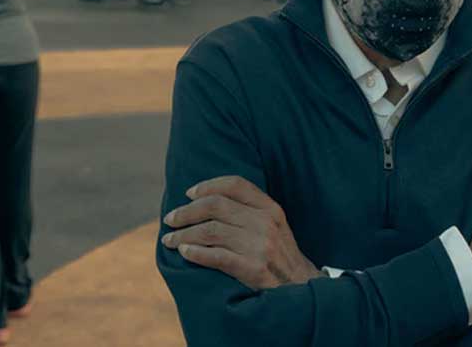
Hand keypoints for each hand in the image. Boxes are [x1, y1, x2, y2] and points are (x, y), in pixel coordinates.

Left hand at [162, 175, 320, 289]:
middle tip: (170, 219)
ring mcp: (259, 246)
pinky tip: (184, 252)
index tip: (189, 194)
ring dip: (184, 234)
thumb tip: (208, 201)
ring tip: (169, 240)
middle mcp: (265, 223)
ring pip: (211, 231)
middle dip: (187, 212)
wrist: (301, 288)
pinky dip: (195, 253)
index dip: (208, 186)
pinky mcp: (252, 269)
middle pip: (216, 206)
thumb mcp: (274, 226)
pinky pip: (216, 256)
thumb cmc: (280, 256)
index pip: (235, 185)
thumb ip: (250, 211)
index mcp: (270, 208)